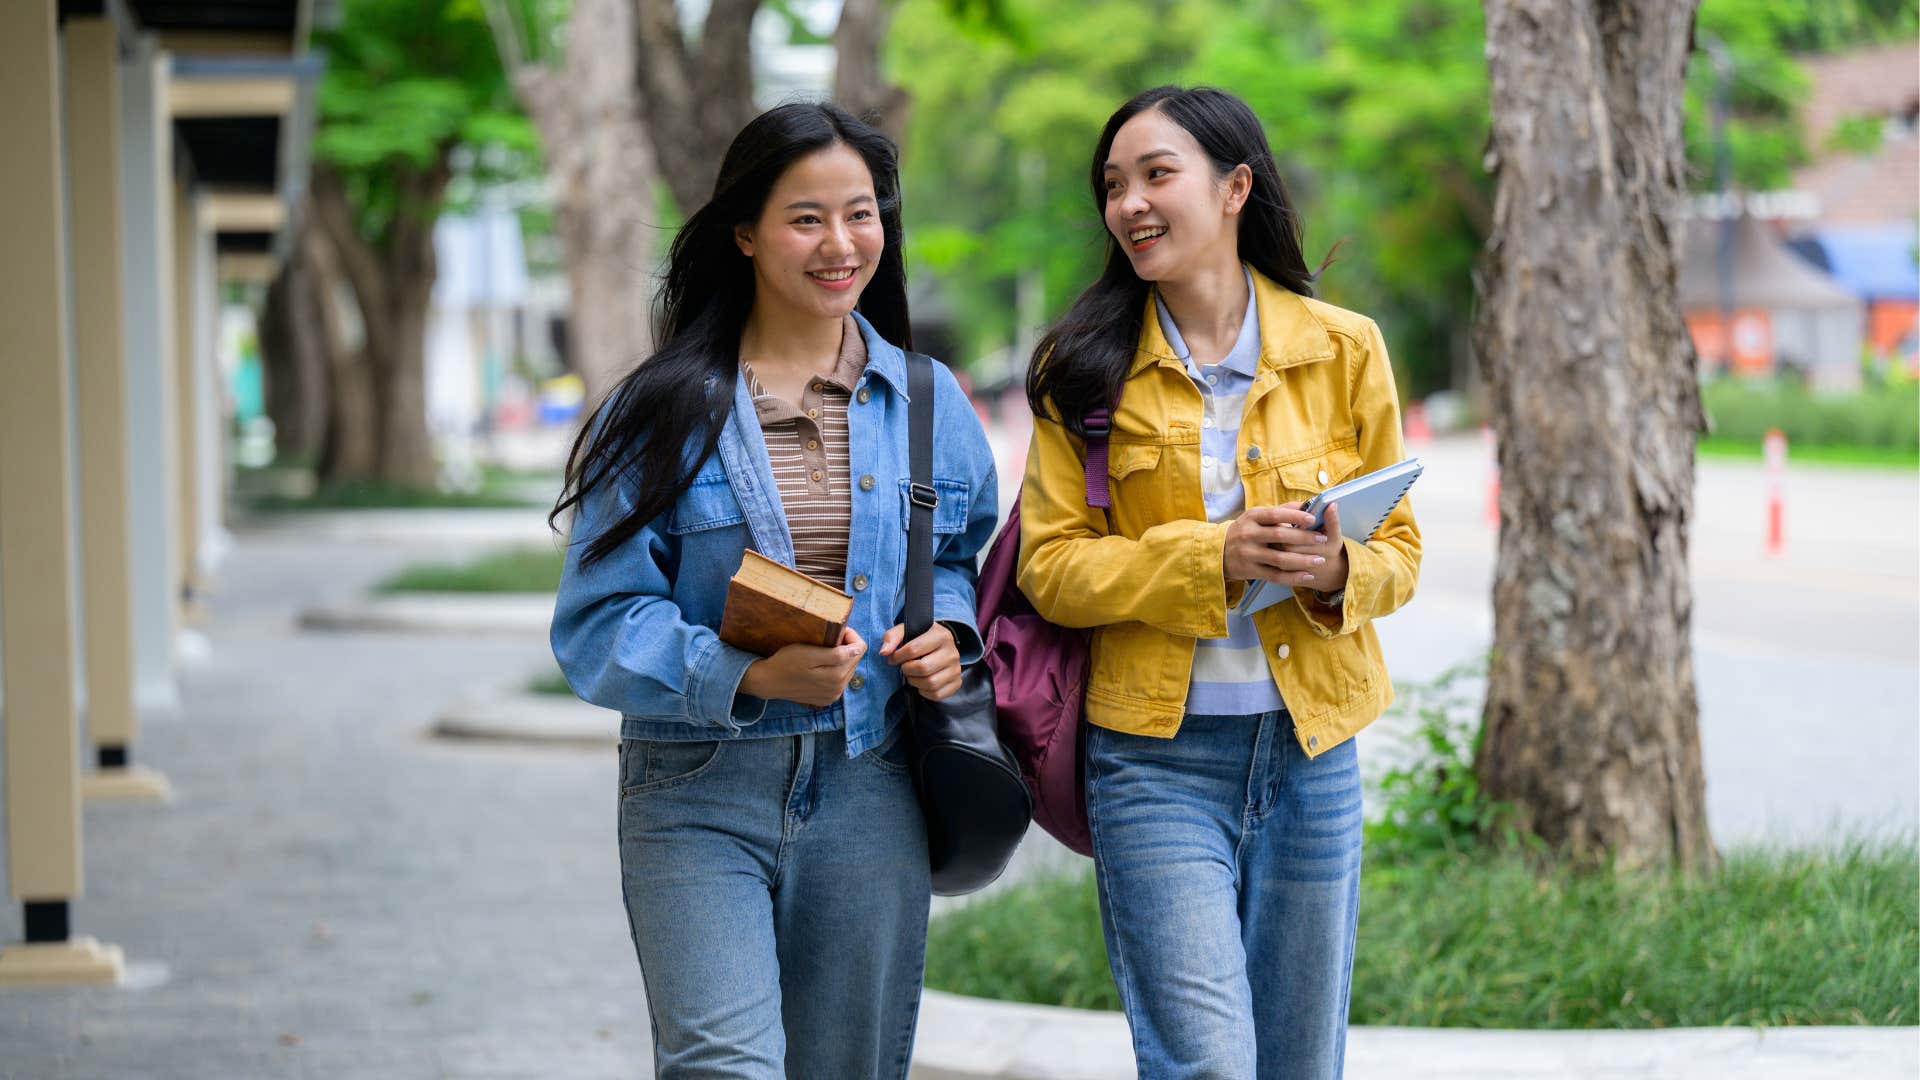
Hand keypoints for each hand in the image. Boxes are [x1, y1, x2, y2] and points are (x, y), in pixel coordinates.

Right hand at [739, 626, 864, 707]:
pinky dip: (834, 670)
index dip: (850, 636)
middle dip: (845, 647)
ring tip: (822, 653)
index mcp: (837, 675)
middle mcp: (839, 687)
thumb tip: (858, 649)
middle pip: (855, 659)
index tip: (836, 632)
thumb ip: (836, 654)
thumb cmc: (786, 662)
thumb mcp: (809, 653)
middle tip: (827, 641)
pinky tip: (820, 667)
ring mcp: (833, 695)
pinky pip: (839, 680)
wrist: (769, 681)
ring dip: (840, 659)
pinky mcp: (827, 698)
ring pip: (848, 670)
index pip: (859, 648)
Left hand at [879, 622, 961, 700]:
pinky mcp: (957, 683)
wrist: (939, 647)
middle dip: (907, 670)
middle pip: (923, 668)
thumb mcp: (906, 631)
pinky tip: (922, 682)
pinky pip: (936, 694)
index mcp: (941, 635)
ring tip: (912, 674)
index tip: (893, 658)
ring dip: (915, 681)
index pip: (913, 649)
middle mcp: (952, 652)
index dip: (898, 656)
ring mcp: (956, 669)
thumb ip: (892, 637)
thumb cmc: (920, 639)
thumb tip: (884, 652)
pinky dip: (924, 692)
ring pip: (930, 683)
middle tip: (905, 667)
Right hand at [1223, 502, 1347, 591]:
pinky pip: (1275, 575)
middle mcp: (1249, 534)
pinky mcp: (1251, 570)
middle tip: (1322, 539)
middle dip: (1304, 538)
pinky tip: (1307, 576)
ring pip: (1280, 558)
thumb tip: (1305, 504)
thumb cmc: (1244, 530)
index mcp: (1252, 517)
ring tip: (1320, 560)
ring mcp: (1249, 554)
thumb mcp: (1255, 516)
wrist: (1217, 551)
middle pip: (1280, 536)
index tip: (1313, 518)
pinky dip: (1293, 577)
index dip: (1295, 516)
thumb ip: (1280, 510)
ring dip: (1302, 560)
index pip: (1275, 514)